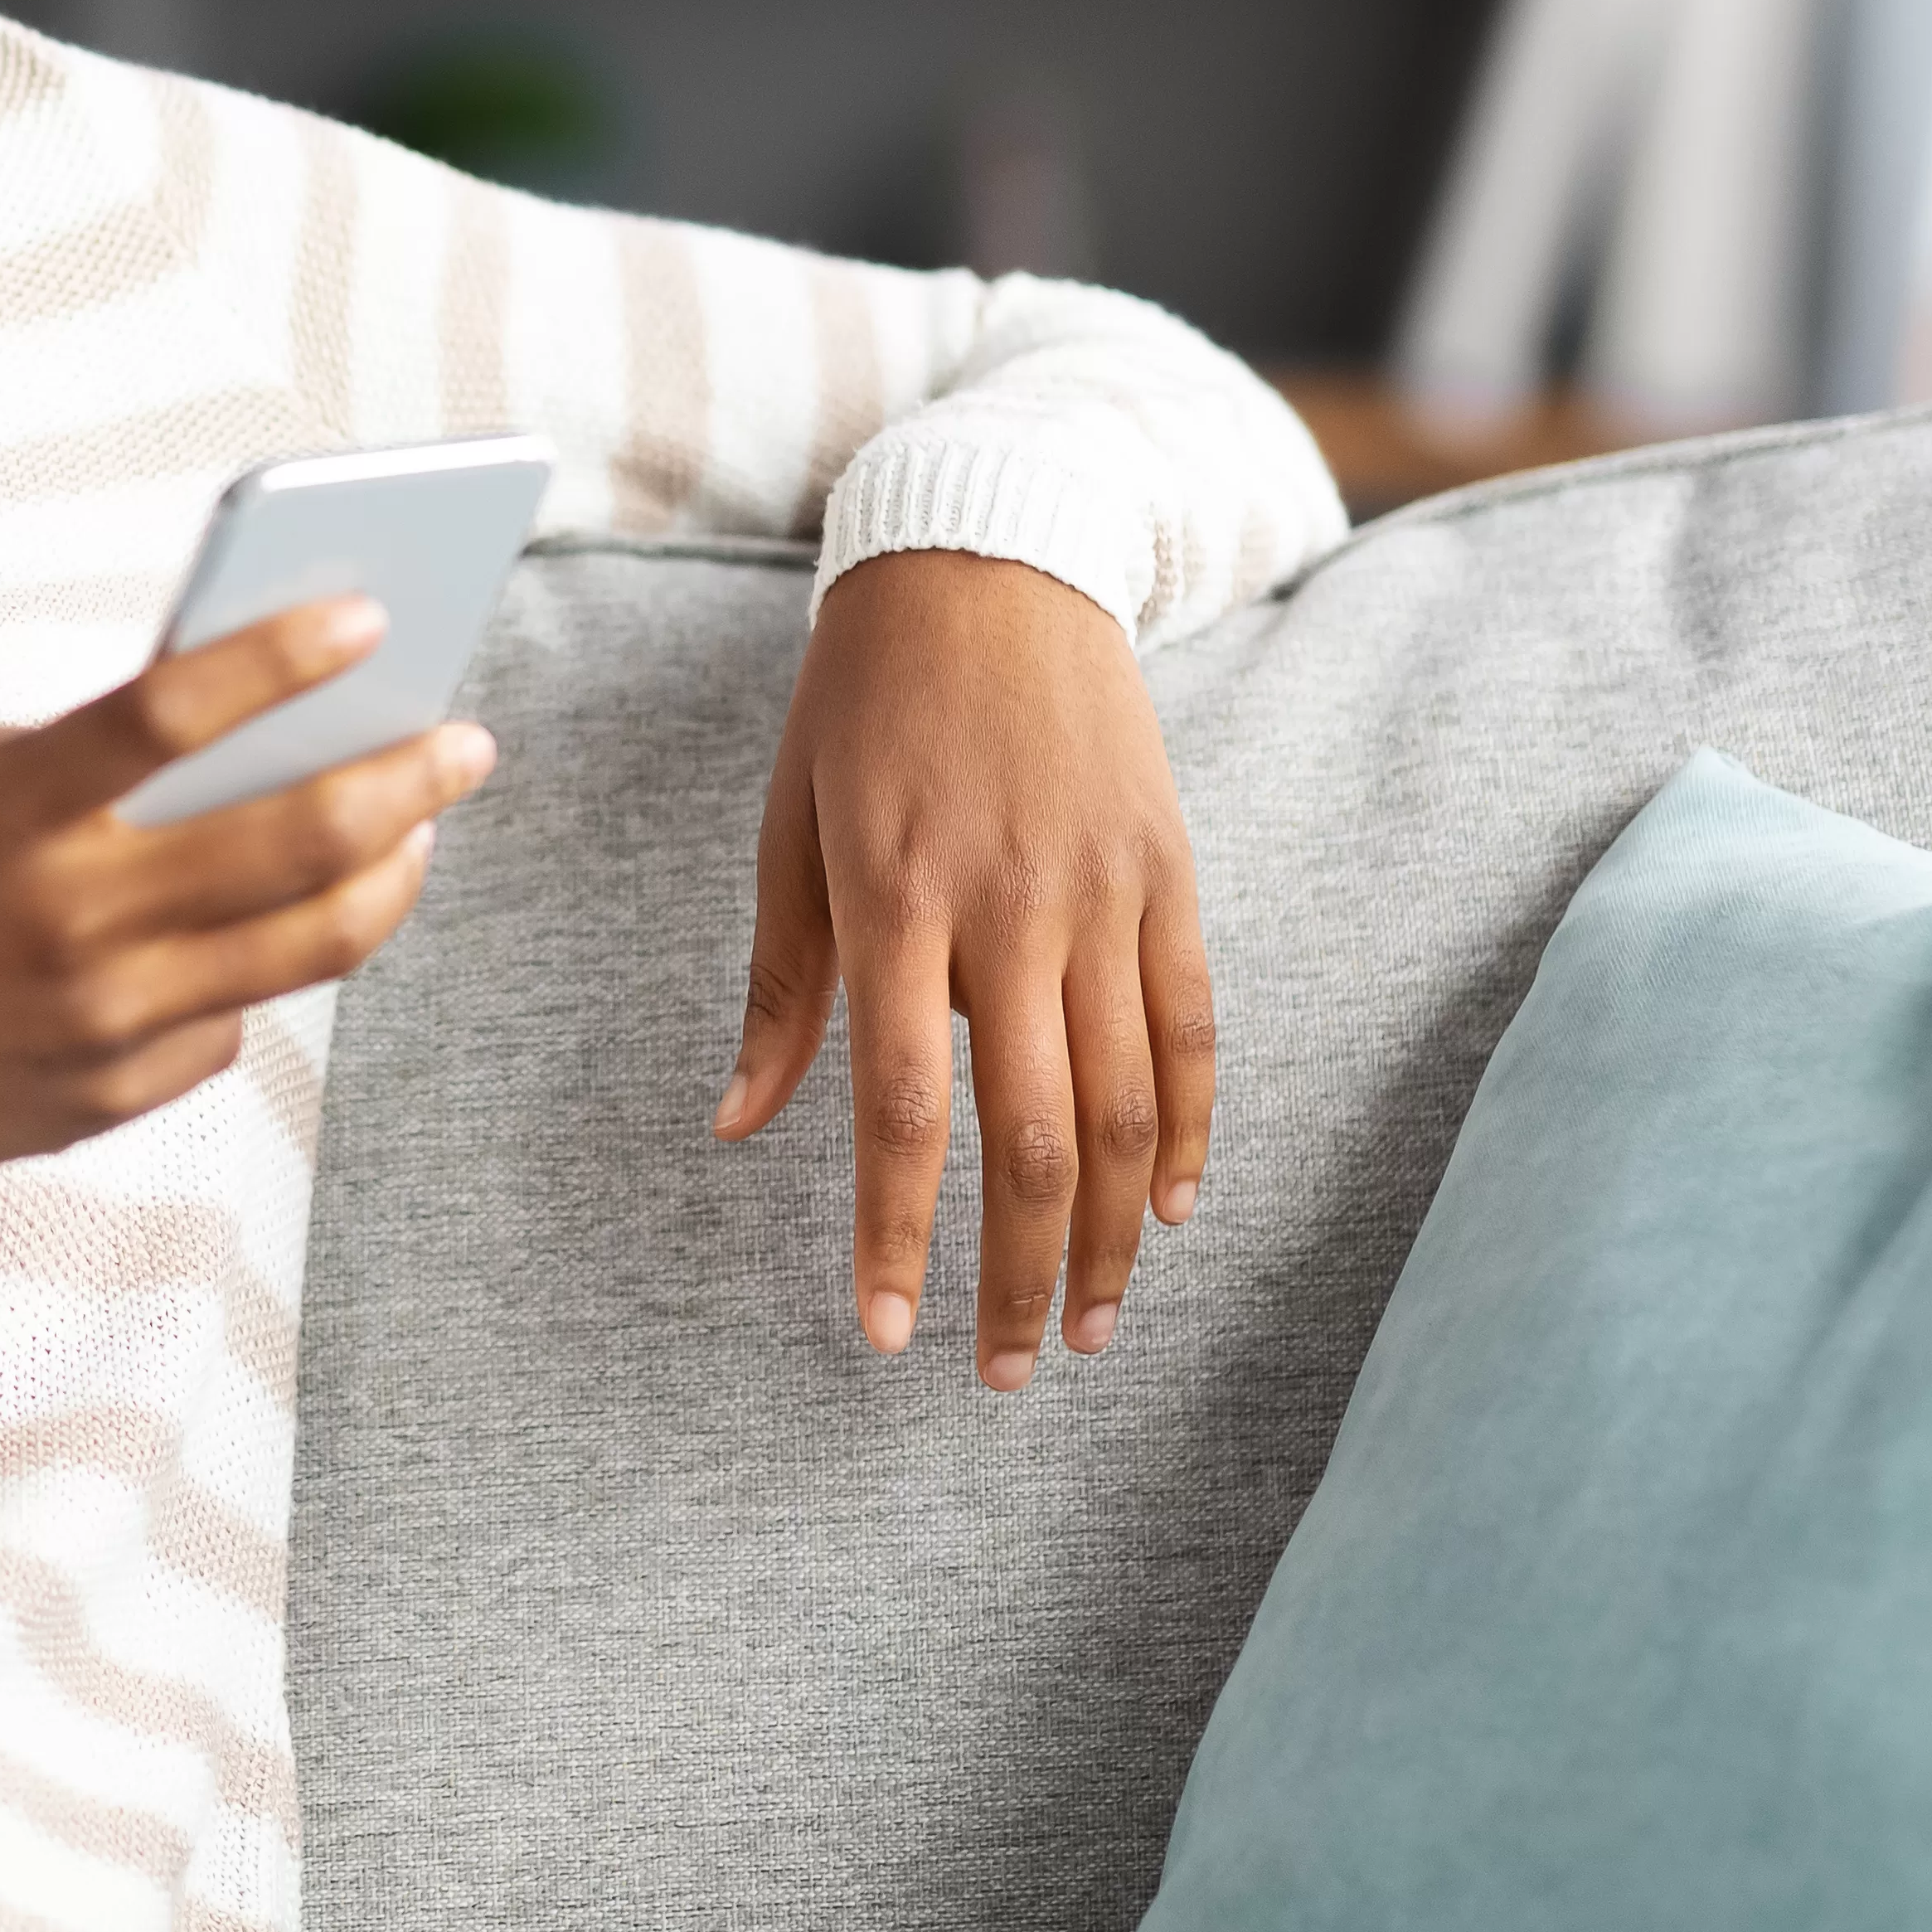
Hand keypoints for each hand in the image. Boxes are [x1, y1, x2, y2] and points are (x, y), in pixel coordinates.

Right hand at [0, 599, 499, 1222]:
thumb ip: (42, 748)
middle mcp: (64, 921)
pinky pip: (232, 1021)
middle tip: (463, 739)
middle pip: (292, 839)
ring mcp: (98, 1022)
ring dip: (389, 876)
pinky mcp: (110, 1099)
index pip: (167, 711)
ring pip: (309, 946)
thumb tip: (203, 728)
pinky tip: (263, 927)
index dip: (281, 654)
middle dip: (406, 776)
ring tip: (418, 832)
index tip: (367, 613)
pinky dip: (258, 965)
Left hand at [710, 548, 1213, 1389]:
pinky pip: (1194, 1029)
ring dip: (1106, 1236)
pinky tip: (1165, 1213)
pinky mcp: (1170, 873)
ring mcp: (1103, 893)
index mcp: (895, 899)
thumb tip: (738, 1127)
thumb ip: (784, 990)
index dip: (898, 1236)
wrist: (986, 563)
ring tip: (1082, 1326)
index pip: (903, 1110)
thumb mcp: (790, 832)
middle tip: (996, 1369)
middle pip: (1031, 1137)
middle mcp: (1010, 908)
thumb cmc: (859, 705)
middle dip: (1014, 1273)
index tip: (887, 1332)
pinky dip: (1190, 1132)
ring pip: (1128, 1106)